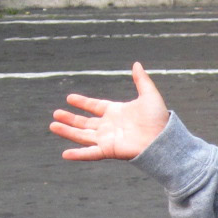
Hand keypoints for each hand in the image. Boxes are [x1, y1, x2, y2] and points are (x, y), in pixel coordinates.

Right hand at [50, 62, 170, 160]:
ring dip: (67, 131)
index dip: (83, 103)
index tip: (69, 98)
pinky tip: (65, 153)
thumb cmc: (158, 119)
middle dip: (70, 118)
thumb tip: (136, 64)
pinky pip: (90, 153)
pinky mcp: (108, 150)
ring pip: (82, 135)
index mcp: (116, 112)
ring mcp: (107, 139)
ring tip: (53, 125)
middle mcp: (109, 126)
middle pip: (85, 122)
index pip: (95, 106)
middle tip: (55, 113)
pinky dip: (78, 154)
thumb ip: (141, 80)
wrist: (163, 138)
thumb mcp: (149, 95)